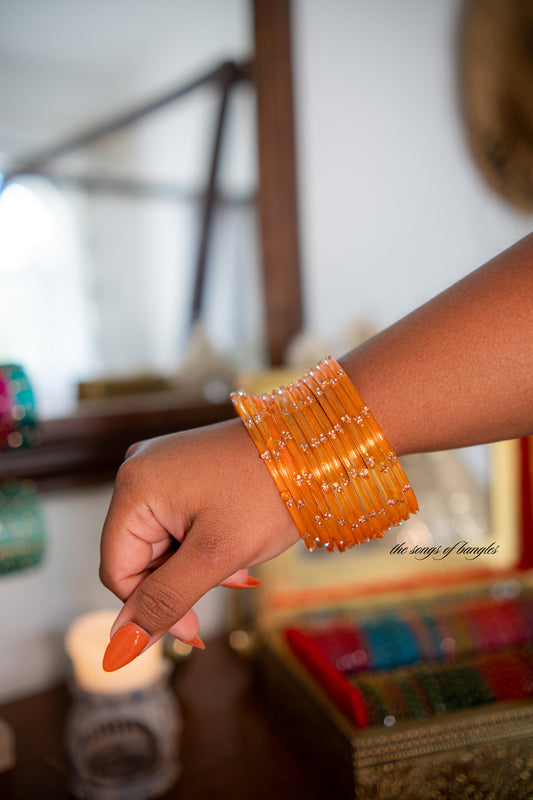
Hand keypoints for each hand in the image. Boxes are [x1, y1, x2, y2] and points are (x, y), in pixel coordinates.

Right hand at [99, 418, 298, 668]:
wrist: (315, 448)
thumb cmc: (269, 493)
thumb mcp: (215, 556)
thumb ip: (165, 600)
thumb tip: (121, 643)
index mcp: (135, 486)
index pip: (117, 569)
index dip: (149, 607)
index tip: (192, 629)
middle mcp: (140, 469)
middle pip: (138, 554)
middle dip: (179, 579)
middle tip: (228, 578)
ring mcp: (163, 466)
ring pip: (161, 540)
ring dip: (194, 563)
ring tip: (237, 562)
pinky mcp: (184, 468)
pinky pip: (177, 519)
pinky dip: (201, 541)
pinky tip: (233, 543)